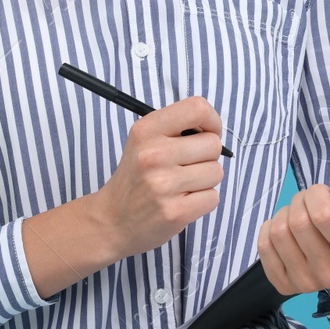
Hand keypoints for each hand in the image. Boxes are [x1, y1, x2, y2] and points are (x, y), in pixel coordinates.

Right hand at [89, 96, 224, 261]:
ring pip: (216, 172)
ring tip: (182, 185)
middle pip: (213, 144)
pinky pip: (213, 197)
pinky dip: (203, 200)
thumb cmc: (137, 176)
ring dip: (205, 180)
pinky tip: (182, 201)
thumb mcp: (144, 140)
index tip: (206, 134)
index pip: (197, 108)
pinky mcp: (175, 212)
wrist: (113, 219)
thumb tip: (214, 129)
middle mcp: (154, 154)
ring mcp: (164, 184)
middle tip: (185, 166)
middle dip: (207, 156)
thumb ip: (176, 127)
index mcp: (147, 130)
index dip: (212, 121)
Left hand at [256, 173, 329, 299]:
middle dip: (299, 200)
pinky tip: (284, 228)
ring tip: (296, 214)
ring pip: (278, 232)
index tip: (321, 191)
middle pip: (298, 222)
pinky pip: (264, 247)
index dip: (316, 194)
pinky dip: (268, 228)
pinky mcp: (285, 286)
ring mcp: (306, 282)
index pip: (324, 215)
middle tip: (307, 200)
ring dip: (283, 213)